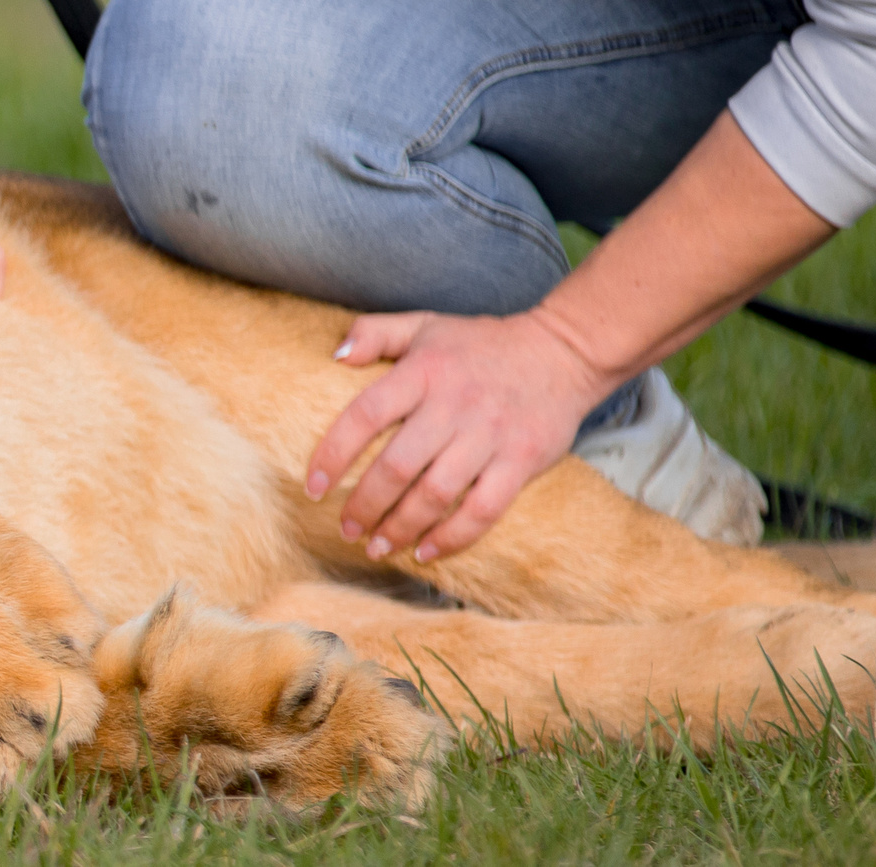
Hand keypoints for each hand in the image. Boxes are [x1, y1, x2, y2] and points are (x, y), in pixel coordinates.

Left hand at [303, 307, 610, 563]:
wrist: (562, 352)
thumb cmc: (481, 343)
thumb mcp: (424, 324)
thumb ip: (375, 333)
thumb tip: (335, 355)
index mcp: (422, 373)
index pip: (365, 415)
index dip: (333, 454)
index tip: (313, 487)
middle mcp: (453, 405)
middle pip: (397, 466)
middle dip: (364, 504)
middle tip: (345, 528)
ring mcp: (489, 436)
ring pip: (436, 494)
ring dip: (400, 527)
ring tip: (377, 546)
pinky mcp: (521, 461)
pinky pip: (483, 509)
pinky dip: (453, 537)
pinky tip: (426, 551)